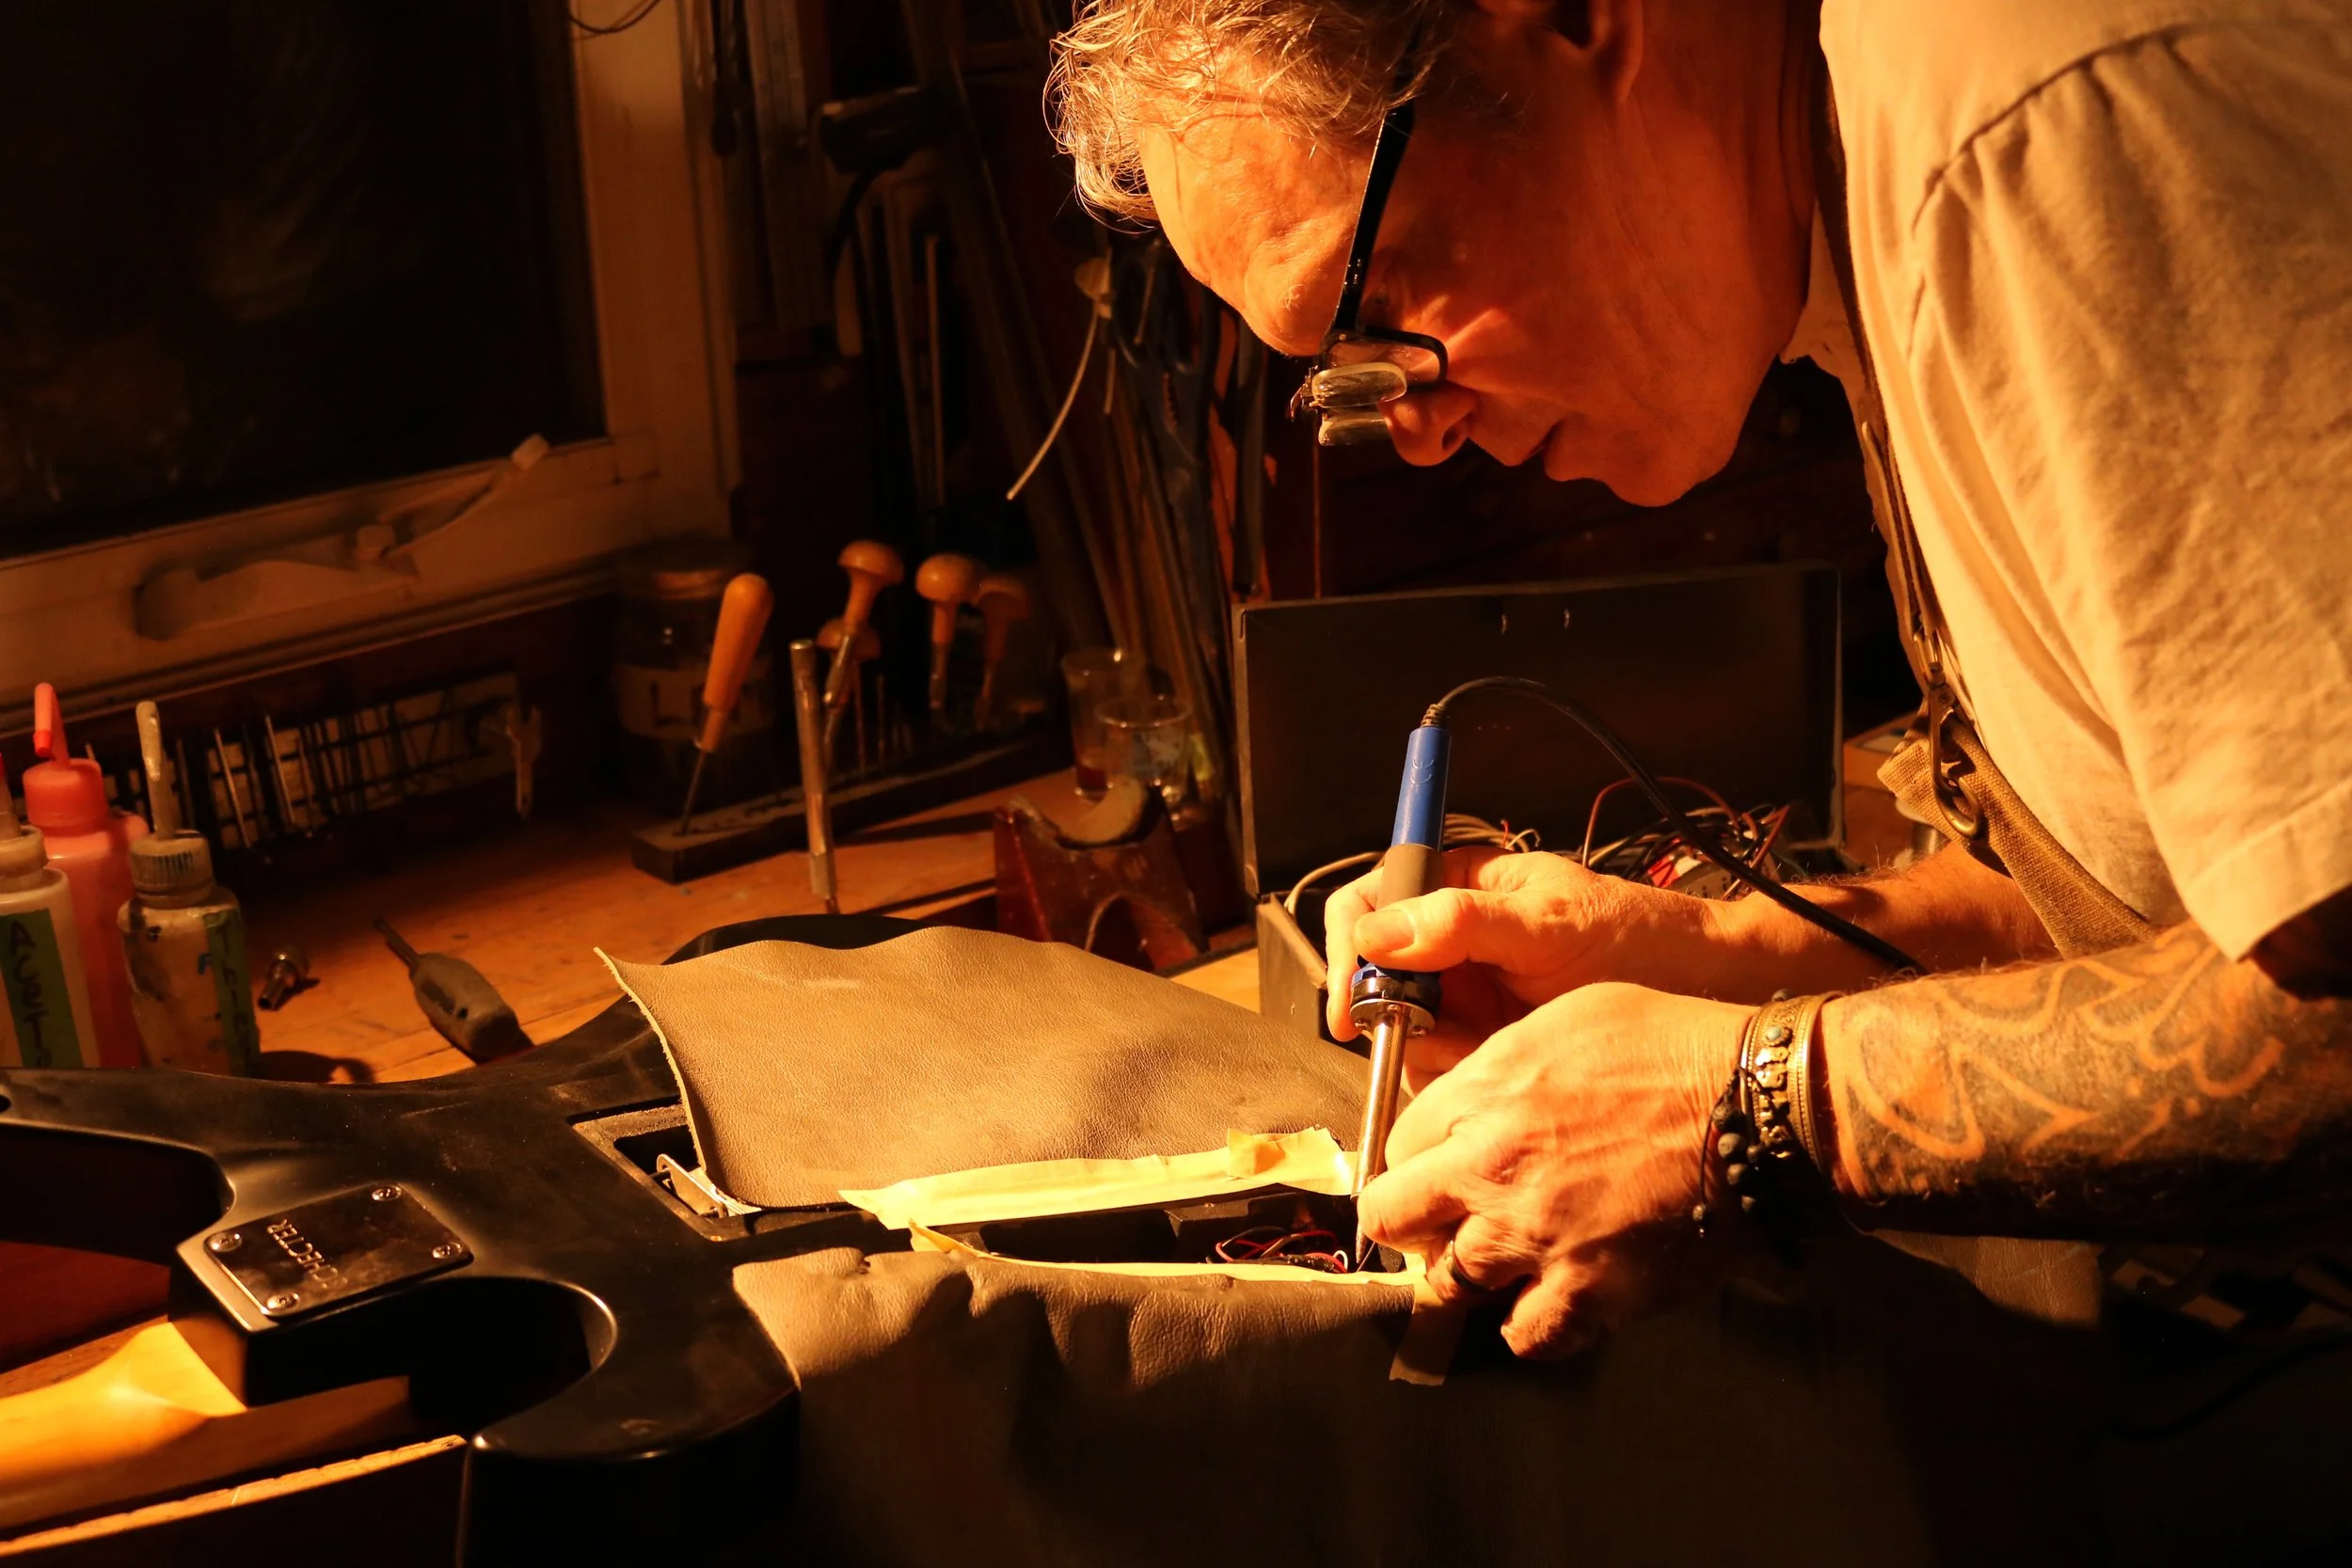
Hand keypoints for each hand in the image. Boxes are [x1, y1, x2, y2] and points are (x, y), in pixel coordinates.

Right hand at [1323, 848, 1744, 1085]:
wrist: (1699, 991)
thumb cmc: (1636, 938)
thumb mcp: (1549, 924)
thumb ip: (1461, 922)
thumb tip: (1377, 934)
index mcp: (1456, 884)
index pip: (1369, 902)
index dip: (1350, 950)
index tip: (1355, 1001)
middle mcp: (1448, 937)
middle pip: (1374, 974)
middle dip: (1391, 1013)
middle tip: (1425, 1040)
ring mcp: (1464, 991)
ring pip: (1400, 1028)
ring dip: (1428, 1049)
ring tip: (1485, 1049)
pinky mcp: (1482, 1040)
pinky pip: (1437, 1065)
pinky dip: (1455, 1076)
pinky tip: (1497, 1069)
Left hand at [1355, 983, 1747, 1357]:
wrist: (1763, 1108)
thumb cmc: (1677, 1048)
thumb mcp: (1570, 1016)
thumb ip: (1501, 1063)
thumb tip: (1471, 1096)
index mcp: (1487, 1091)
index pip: (1399, 1141)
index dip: (1420, 1156)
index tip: (1440, 1166)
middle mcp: (1493, 1167)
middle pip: (1391, 1217)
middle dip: (1410, 1221)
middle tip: (1441, 1222)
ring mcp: (1535, 1236)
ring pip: (1448, 1284)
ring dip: (1469, 1274)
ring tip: (1501, 1261)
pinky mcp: (1589, 1291)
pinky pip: (1525, 1335)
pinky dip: (1531, 1324)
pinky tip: (1549, 1301)